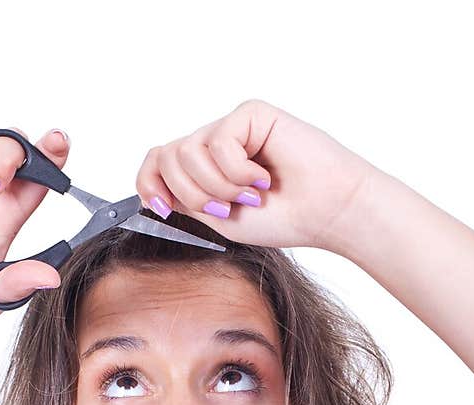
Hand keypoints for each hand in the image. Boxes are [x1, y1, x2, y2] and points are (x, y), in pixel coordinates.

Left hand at [135, 98, 374, 253]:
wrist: (324, 212)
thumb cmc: (282, 218)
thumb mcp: (220, 221)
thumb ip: (187, 202)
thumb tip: (153, 191)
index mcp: (204, 170)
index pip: (157, 163)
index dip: (149, 182)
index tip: (162, 207)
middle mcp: (214, 145)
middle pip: (168, 157)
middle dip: (192, 194)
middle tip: (226, 209)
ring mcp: (231, 127)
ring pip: (188, 151)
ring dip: (216, 186)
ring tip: (249, 195)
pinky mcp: (250, 113)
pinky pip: (220, 142)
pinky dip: (238, 171)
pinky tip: (264, 177)